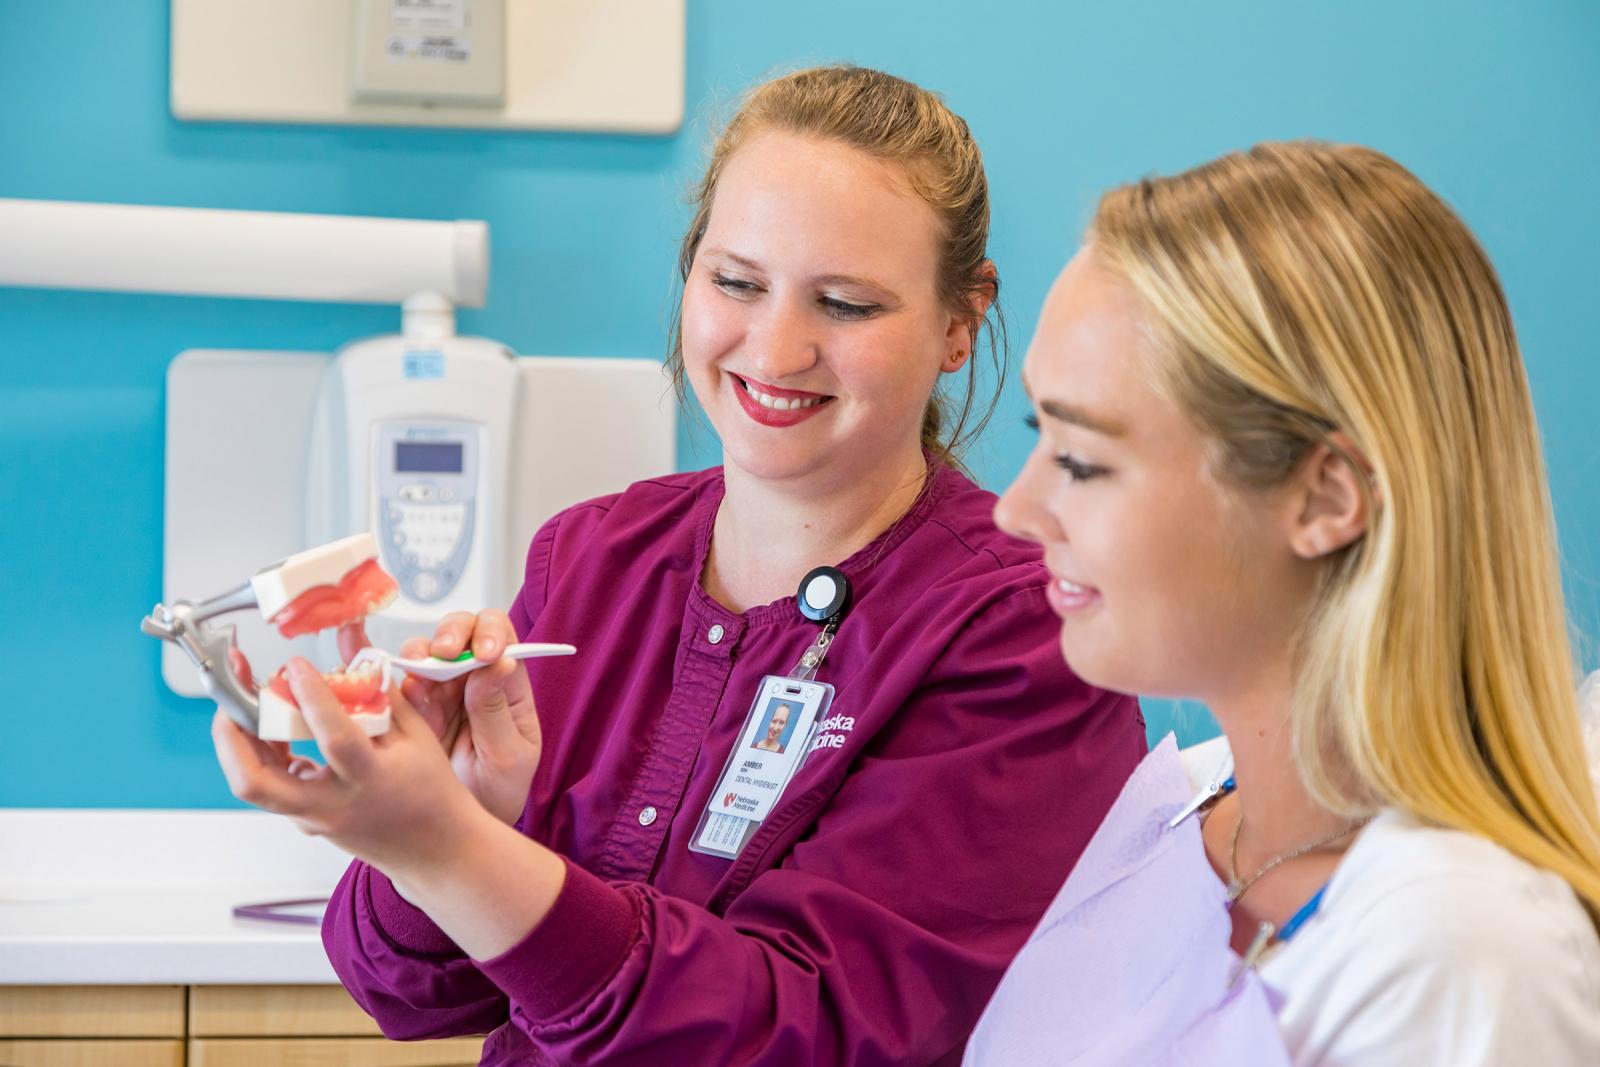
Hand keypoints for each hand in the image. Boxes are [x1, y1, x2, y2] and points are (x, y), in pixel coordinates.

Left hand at [211, 662, 565, 958]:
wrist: (432, 847)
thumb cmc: (430, 790)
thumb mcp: (417, 735)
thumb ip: (380, 692)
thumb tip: (353, 648)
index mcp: (369, 780)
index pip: (333, 739)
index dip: (311, 698)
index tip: (297, 664)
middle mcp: (332, 805)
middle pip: (256, 781)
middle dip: (232, 736)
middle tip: (231, 697)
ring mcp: (312, 817)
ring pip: (253, 785)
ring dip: (238, 742)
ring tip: (244, 703)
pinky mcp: (304, 819)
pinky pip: (269, 785)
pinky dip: (261, 753)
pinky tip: (271, 725)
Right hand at [364, 611, 542, 826]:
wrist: (463, 831)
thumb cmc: (497, 791)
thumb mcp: (508, 757)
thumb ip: (498, 712)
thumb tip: (498, 665)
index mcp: (505, 685)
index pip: (502, 636)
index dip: (491, 633)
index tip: (485, 655)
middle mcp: (470, 679)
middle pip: (458, 632)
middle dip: (449, 635)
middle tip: (444, 654)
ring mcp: (435, 691)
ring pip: (421, 652)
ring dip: (417, 656)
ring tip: (417, 679)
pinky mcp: (405, 709)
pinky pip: (391, 684)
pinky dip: (387, 681)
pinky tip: (392, 694)